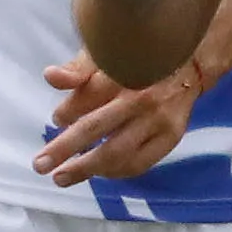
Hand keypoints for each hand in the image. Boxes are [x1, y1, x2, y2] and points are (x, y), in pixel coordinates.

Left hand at [34, 55, 200, 185]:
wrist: (192, 66)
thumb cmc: (141, 61)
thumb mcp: (109, 54)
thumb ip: (78, 68)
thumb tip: (50, 77)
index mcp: (122, 72)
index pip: (85, 97)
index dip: (65, 112)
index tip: (55, 120)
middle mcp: (139, 97)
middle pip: (95, 127)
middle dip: (64, 149)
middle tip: (40, 165)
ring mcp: (158, 120)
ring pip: (117, 152)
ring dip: (87, 168)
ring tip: (62, 177)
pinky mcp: (171, 137)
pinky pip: (138, 163)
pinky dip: (115, 172)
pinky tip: (99, 173)